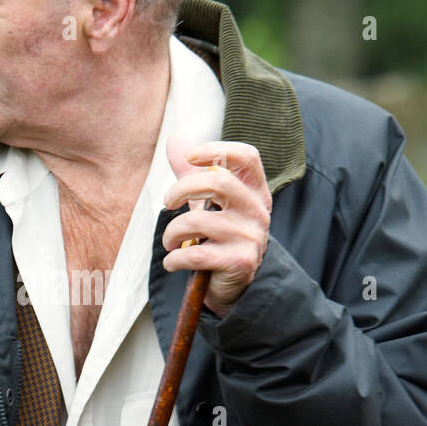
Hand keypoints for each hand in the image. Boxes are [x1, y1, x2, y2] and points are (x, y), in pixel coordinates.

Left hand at [162, 136, 271, 316]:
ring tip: (169, 242)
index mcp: (255, 191)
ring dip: (172, 232)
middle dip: (181, 189)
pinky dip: (174, 258)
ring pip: (199, 221)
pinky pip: (196, 253)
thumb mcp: (207, 203)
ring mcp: (251, 237)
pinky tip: (173, 262)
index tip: (190, 158)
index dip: (216, 150)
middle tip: (167, 202)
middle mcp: (258, 212)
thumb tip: (174, 140)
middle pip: (219, 182)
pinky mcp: (240, 262)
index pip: (247, 157)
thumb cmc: (218, 237)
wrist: (232, 286)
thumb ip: (192, 173)